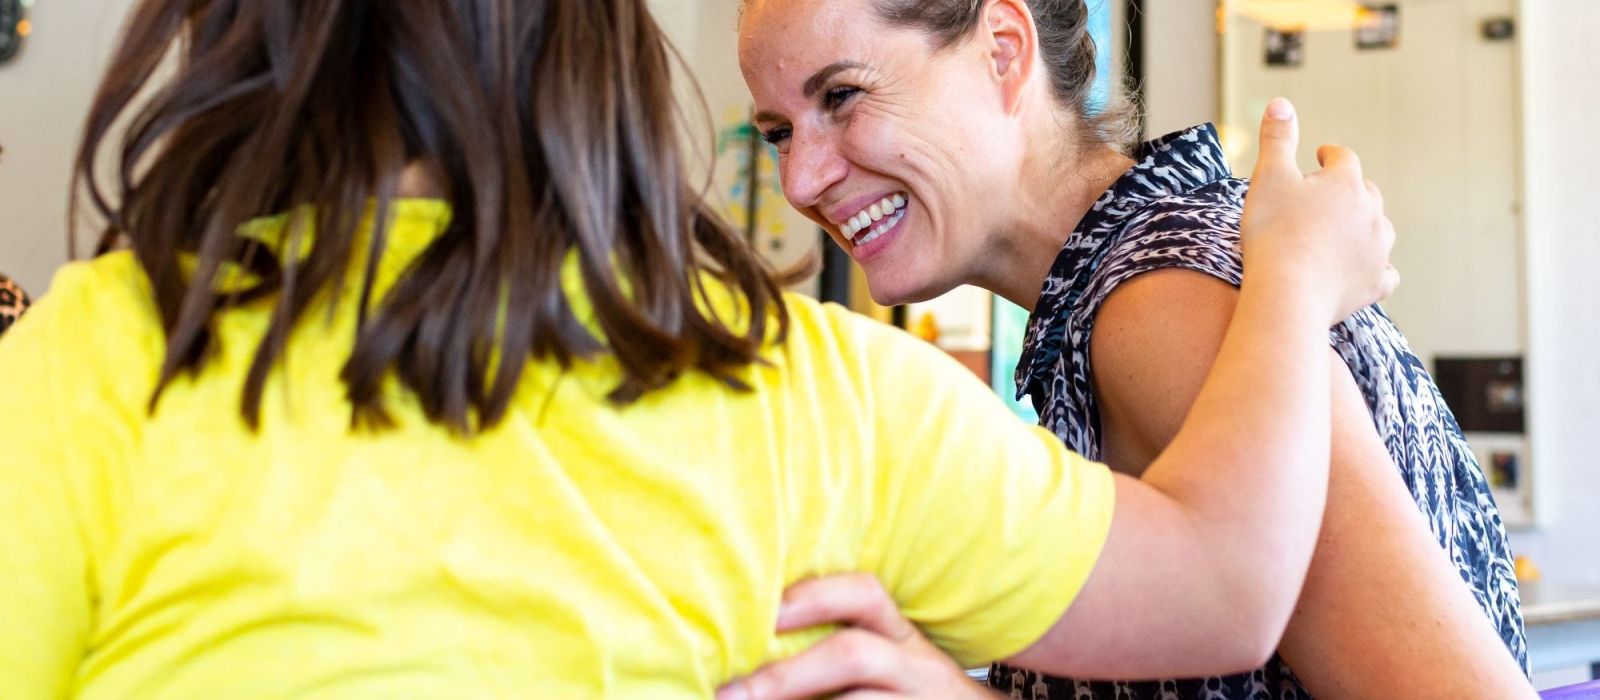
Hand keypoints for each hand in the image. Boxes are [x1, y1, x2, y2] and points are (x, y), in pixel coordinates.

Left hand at [717, 574, 999, 699]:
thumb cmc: (912, 693)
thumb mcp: (893, 660)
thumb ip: (840, 645)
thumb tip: (750, 649)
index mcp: (901, 636)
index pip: (864, 596)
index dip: (812, 598)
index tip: (763, 614)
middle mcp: (917, 667)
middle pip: (852, 655)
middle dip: (786, 675)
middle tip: (730, 695)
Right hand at [1241, 97, 1399, 324]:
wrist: (1289, 293)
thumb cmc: (1273, 233)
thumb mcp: (1267, 178)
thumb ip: (1277, 139)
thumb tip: (1280, 101)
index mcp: (1345, 182)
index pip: (1342, 158)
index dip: (1329, 155)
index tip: (1319, 156)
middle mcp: (1371, 211)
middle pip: (1366, 192)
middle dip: (1349, 190)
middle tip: (1328, 195)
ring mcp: (1378, 248)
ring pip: (1379, 228)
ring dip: (1365, 225)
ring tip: (1346, 230)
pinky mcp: (1375, 283)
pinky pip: (1386, 273)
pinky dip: (1377, 268)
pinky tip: (1368, 270)